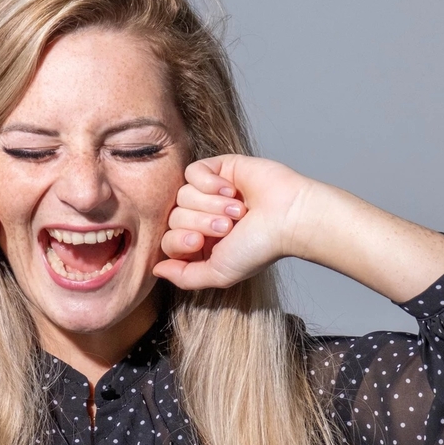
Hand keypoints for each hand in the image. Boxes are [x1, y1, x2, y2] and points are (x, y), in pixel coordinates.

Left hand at [153, 154, 314, 289]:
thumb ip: (185, 276)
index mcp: (201, 242)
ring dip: (211, 205)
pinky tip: (230, 190)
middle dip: (201, 223)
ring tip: (238, 211)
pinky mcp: (219, 168)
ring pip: (182, 194)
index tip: (200, 242)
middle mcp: (202, 216)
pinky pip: (193, 171)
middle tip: (229, 227)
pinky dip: (209, 183)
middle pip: (173, 216)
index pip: (167, 239)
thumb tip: (156, 269)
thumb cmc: (258, 248)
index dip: (179, 240)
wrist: (287, 218)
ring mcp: (209, 191)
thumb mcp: (218, 273)